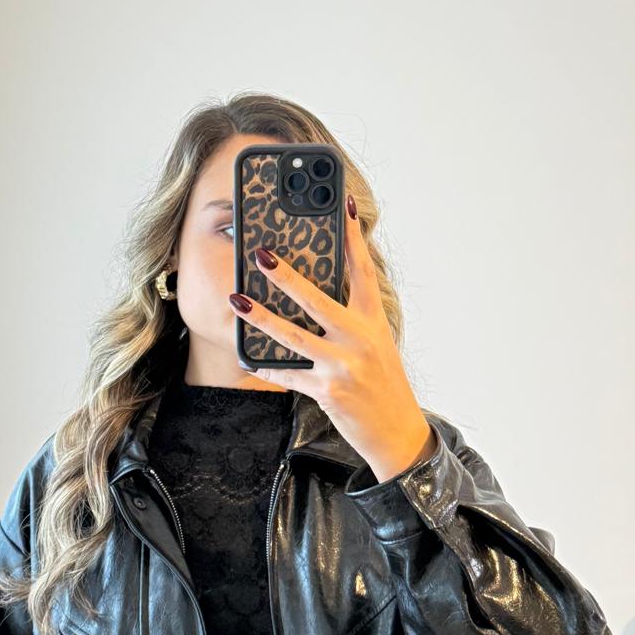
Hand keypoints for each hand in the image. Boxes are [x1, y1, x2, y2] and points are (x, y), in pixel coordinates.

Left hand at [227, 193, 436, 484]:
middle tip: (261, 254)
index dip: (352, 236)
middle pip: (318, 299)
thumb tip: (315, 290)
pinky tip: (249, 359)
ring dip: (262, 317)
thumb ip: (352, 316)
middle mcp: (360, 339)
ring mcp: (344, 366)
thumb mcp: (376, 342)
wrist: (396, 431)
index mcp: (373, 320)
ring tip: (237, 299)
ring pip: (294, 336)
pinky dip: (267, 367)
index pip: (362, 270)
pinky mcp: (328, 391)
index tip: (342, 204)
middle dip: (286, 275)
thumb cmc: (382, 381)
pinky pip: (290, 375)